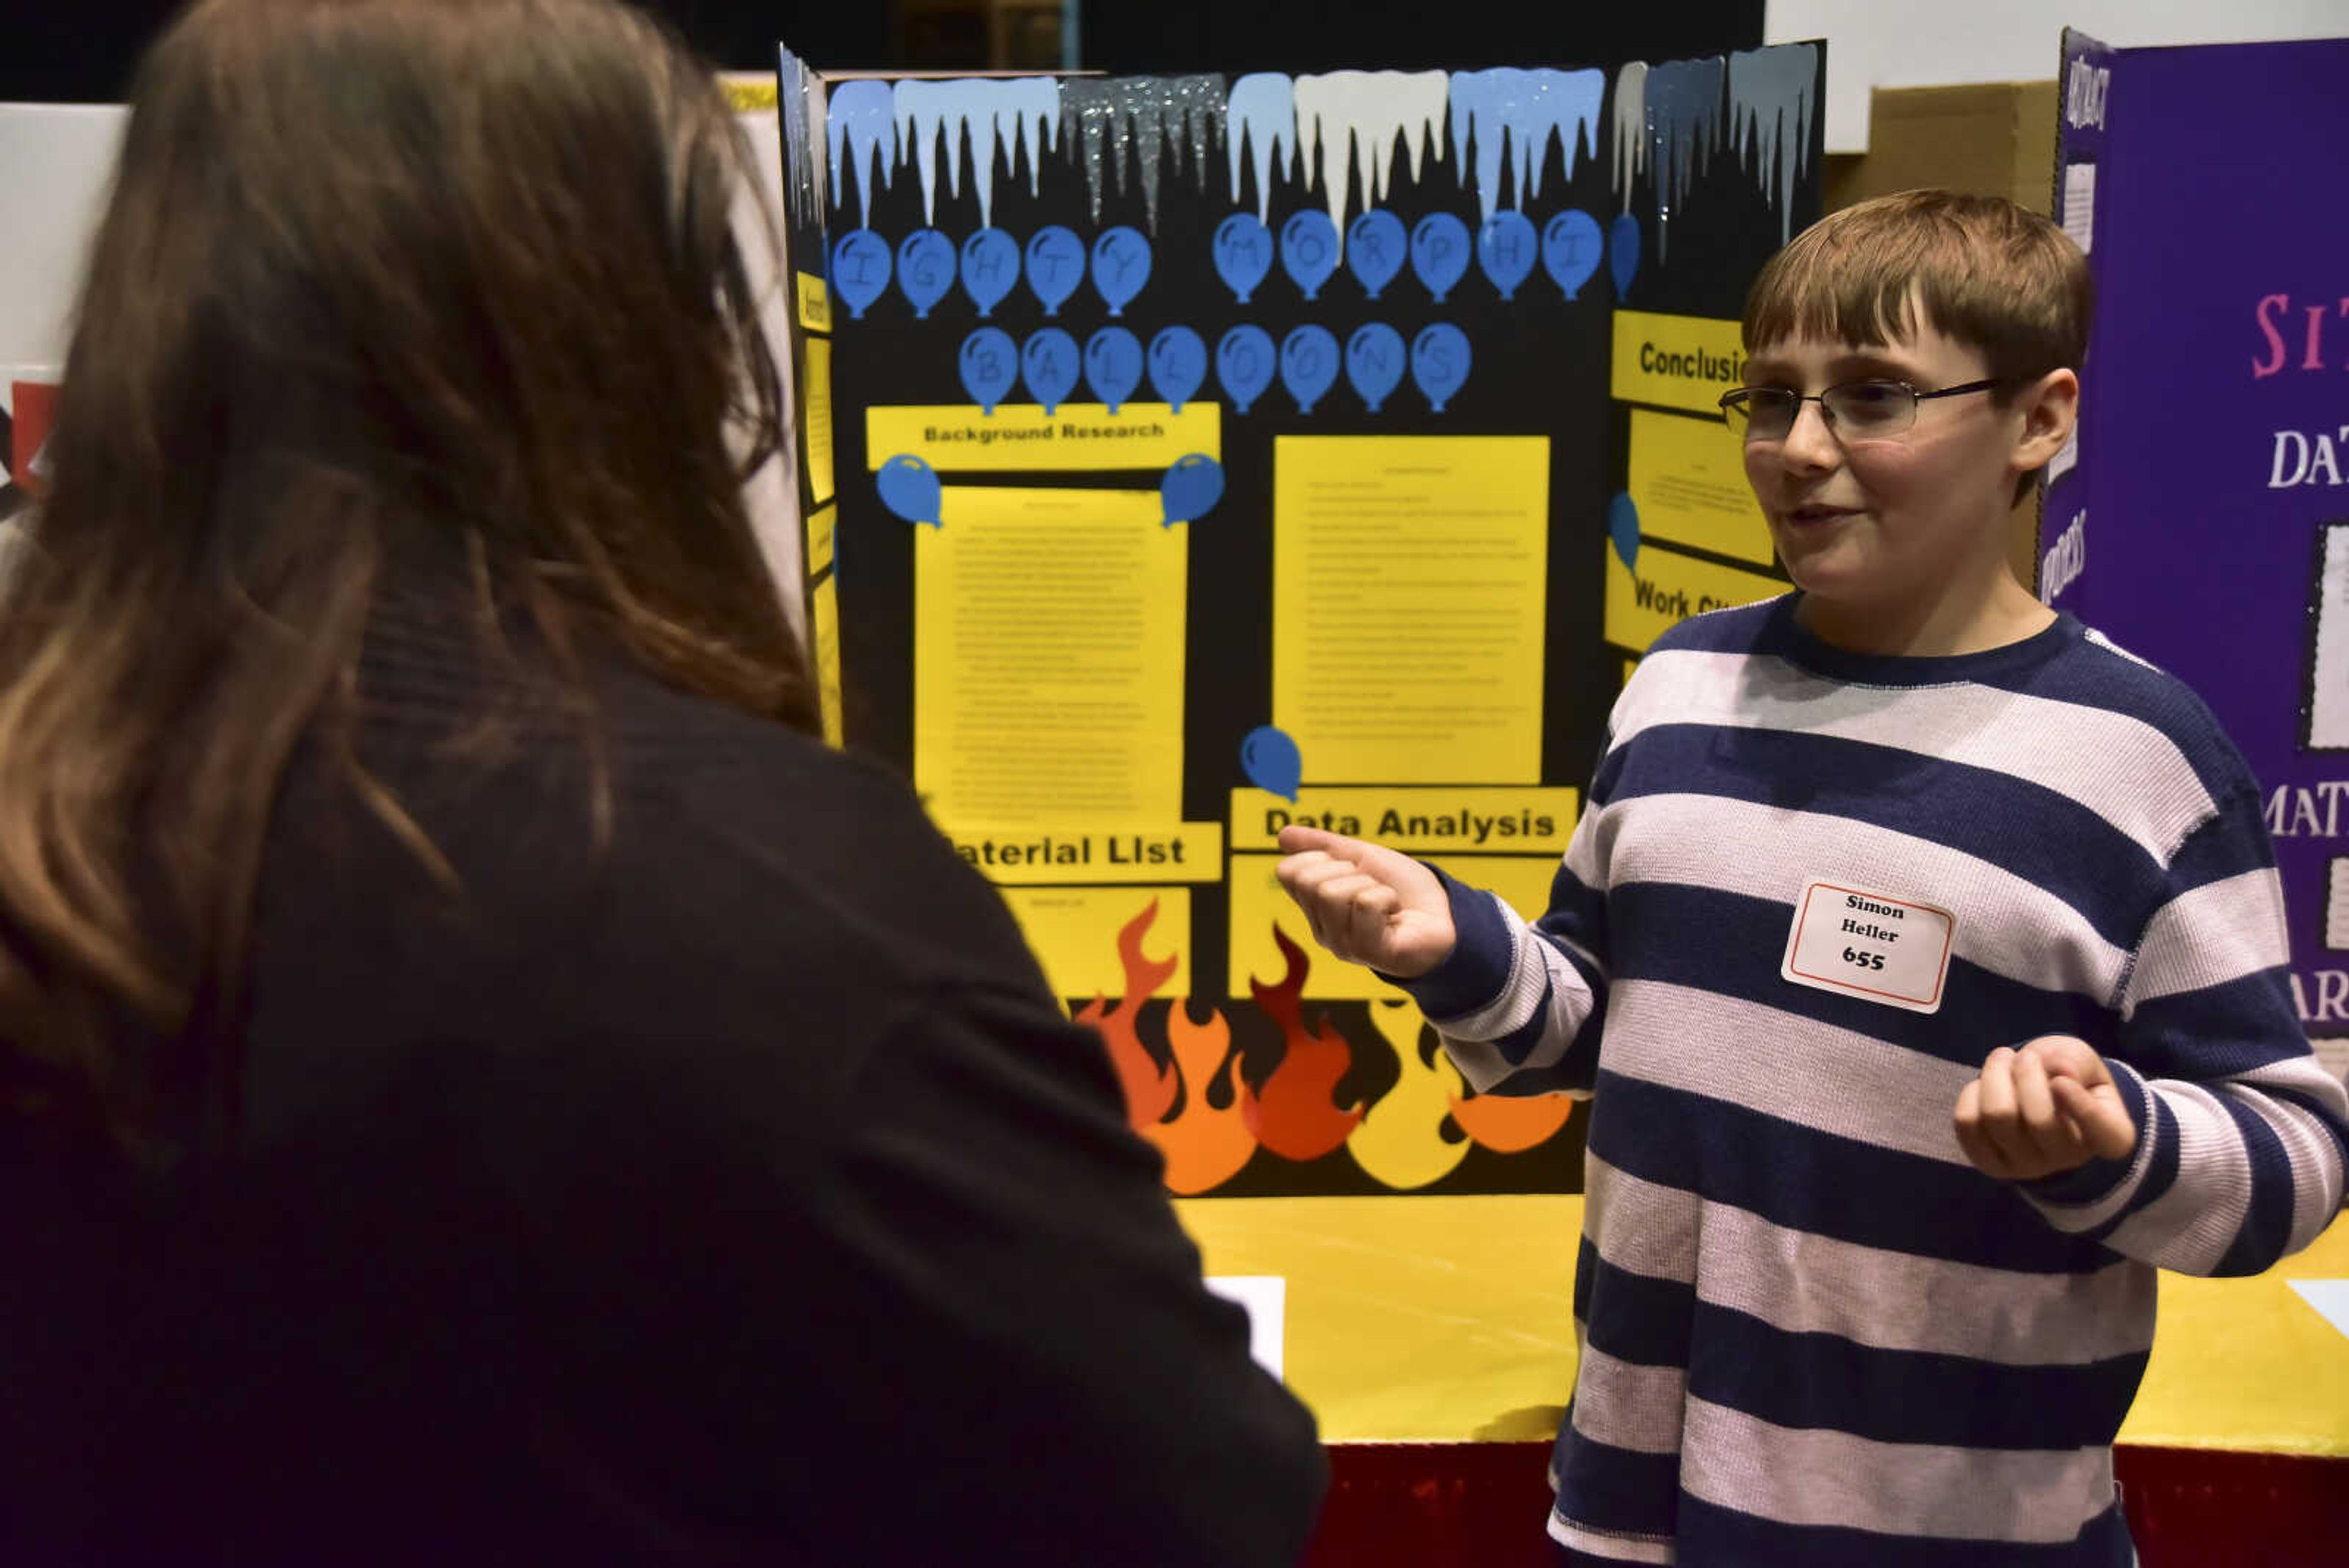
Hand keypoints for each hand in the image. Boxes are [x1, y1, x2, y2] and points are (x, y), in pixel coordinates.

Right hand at [1274, 825, 1456, 979]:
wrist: (1448, 914)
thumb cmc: (1406, 890)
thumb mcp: (1362, 857)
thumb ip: (1323, 846)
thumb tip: (1282, 834)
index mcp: (1316, 908)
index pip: (1289, 871)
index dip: (1322, 858)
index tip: (1351, 869)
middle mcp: (1323, 930)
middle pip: (1310, 880)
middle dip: (1348, 871)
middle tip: (1373, 886)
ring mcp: (1343, 945)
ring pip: (1333, 892)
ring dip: (1370, 885)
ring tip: (1387, 902)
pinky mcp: (1369, 952)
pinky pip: (1365, 905)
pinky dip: (1387, 898)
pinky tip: (1396, 914)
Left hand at [1954, 1036, 2136, 1181]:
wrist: (2037, 1103)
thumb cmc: (2067, 1078)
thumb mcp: (2082, 1061)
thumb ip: (2075, 1062)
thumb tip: (2058, 1070)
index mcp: (2110, 1137)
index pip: (2106, 1135)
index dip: (2081, 1108)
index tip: (2061, 1080)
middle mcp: (2071, 1160)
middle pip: (2039, 1119)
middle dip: (2026, 1073)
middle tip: (2026, 1055)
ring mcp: (2028, 1168)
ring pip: (1998, 1117)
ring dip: (1995, 1075)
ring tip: (2003, 1059)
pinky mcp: (1990, 1164)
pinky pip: (1968, 1124)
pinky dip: (1971, 1093)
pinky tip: (1984, 1085)